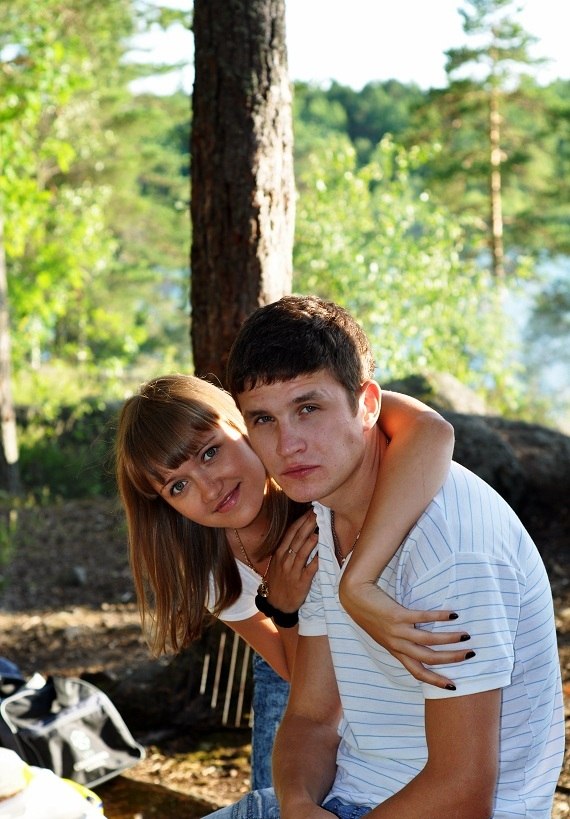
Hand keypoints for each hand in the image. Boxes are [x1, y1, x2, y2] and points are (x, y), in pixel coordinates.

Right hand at [266, 510, 318, 612]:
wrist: (276, 603)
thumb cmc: (279, 581)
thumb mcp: (278, 563)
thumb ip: (287, 549)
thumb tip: (301, 533)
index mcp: (279, 553)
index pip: (290, 533)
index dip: (300, 521)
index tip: (309, 511)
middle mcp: (285, 560)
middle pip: (297, 539)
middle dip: (307, 526)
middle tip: (317, 514)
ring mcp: (292, 571)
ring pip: (302, 553)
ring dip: (311, 541)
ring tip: (319, 530)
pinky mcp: (301, 582)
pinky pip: (309, 570)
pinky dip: (316, 562)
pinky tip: (323, 555)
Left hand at [339, 578, 472, 689]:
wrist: (353, 596)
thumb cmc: (370, 612)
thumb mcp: (385, 633)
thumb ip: (401, 640)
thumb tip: (422, 643)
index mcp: (395, 651)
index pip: (417, 672)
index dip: (436, 681)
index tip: (453, 686)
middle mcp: (397, 644)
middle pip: (428, 658)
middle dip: (451, 659)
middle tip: (470, 655)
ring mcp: (397, 630)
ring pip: (428, 641)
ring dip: (450, 640)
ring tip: (466, 635)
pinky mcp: (397, 615)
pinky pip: (422, 618)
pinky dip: (439, 617)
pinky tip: (452, 614)